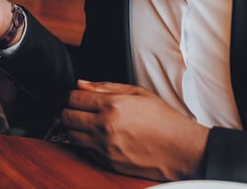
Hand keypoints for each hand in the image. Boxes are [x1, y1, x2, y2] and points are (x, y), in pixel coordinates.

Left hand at [61, 81, 208, 180]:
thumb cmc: (163, 119)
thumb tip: (82, 84)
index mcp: (112, 105)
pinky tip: (95, 136)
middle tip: (78, 109)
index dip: (72, 95)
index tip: (77, 97)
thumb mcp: (137, 92)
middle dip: (69, 110)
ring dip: (73, 127)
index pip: (73, 98)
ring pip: (70, 135)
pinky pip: (83, 150)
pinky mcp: (107, 162)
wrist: (180, 149)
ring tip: (85, 123)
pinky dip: (83, 142)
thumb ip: (106, 87)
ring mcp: (104, 146)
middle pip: (67, 116)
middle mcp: (104, 126)